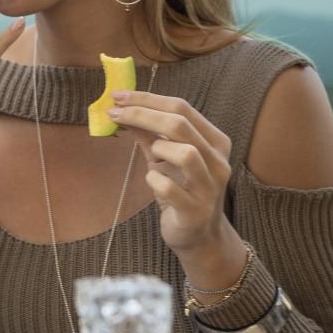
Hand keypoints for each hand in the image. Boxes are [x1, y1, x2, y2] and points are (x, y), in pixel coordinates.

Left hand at [106, 91, 235, 254]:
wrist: (198, 236)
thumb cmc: (181, 191)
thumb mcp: (165, 158)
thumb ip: (150, 134)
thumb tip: (123, 109)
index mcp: (215, 141)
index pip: (182, 107)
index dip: (147, 99)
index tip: (118, 96)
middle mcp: (218, 161)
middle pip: (180, 124)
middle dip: (142, 113)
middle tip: (114, 113)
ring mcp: (210, 187)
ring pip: (184, 153)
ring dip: (158, 148)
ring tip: (153, 157)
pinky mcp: (195, 211)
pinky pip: (169, 187)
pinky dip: (153, 180)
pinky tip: (152, 182)